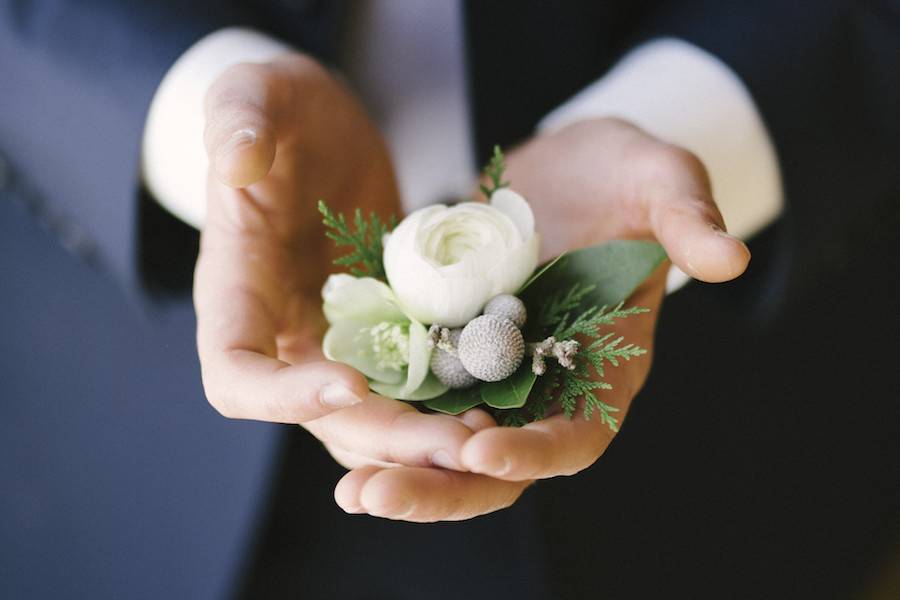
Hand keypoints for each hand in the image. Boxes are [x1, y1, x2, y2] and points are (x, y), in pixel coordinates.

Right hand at [194, 55, 477, 469]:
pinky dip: (447, 400)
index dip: (283, 395)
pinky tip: (499, 398)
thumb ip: (237, 120)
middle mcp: (282, 332)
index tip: (350, 382)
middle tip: (460, 446)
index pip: (235, 374)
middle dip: (388, 438)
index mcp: (234, 292)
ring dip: (426, 436)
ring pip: (372, 415)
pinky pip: (409, 381)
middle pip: (322, 416)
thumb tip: (237, 159)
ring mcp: (333, 337)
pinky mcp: (380, 329)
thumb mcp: (252, 95)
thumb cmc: (275, 110)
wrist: (318, 132)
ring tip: (490, 436)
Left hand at [333, 118, 750, 520]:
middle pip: (499, 462)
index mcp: (606, 368)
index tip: (480, 454)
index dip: (535, 451)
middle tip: (375, 495)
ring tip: (346, 486)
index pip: (577, 432)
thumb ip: (686, 215)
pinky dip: (377, 413)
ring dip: (397, 464)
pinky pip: (411, 393)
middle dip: (441, 486)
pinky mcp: (448, 346)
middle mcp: (546, 386)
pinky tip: (330, 418)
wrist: (564, 169)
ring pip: (445, 442)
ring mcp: (492, 372)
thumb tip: (730, 257)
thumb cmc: (622, 175)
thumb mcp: (658, 178)